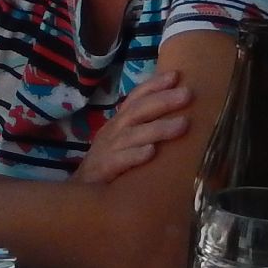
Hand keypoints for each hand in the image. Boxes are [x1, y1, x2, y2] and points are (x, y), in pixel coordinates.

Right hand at [73, 69, 193, 183]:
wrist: (80, 192)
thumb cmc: (109, 164)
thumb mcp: (125, 141)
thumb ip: (144, 128)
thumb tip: (181, 117)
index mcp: (120, 122)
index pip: (136, 98)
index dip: (154, 85)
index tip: (176, 75)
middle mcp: (114, 131)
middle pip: (137, 111)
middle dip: (163, 101)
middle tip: (187, 94)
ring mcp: (108, 149)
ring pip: (133, 135)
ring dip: (158, 128)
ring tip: (183, 124)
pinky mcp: (103, 169)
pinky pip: (120, 160)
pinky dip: (135, 155)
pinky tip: (151, 152)